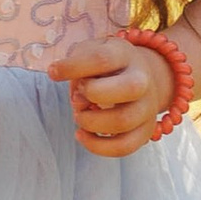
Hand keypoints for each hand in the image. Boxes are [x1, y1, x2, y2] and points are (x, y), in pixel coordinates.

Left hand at [53, 33, 173, 158]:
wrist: (139, 77)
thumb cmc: (104, 65)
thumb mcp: (89, 52)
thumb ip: (77, 69)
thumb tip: (77, 100)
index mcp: (125, 55)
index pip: (102, 59)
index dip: (74, 67)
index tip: (53, 73)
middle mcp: (143, 80)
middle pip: (130, 88)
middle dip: (94, 94)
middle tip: (77, 97)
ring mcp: (147, 107)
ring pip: (124, 121)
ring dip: (91, 122)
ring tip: (79, 116)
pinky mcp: (145, 131)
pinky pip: (124, 147)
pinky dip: (97, 146)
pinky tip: (81, 135)